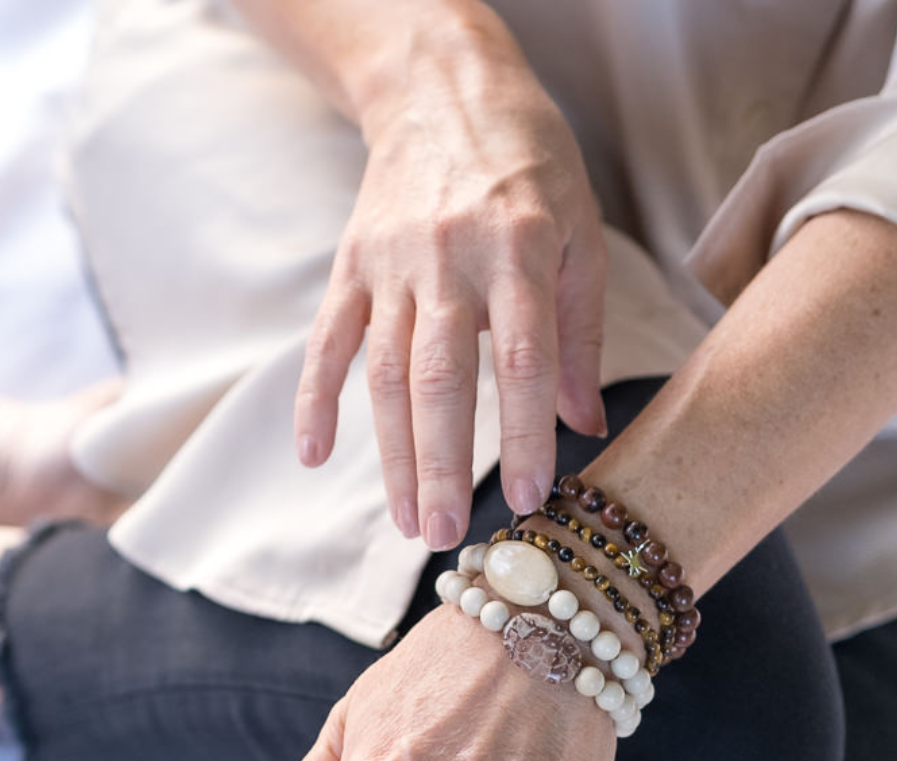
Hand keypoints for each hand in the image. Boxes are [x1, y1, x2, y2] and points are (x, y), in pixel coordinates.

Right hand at [294, 36, 607, 549]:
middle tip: (445, 536)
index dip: (523, 433)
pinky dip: (315, 397)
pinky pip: (327, 338)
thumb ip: (581, 331)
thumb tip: (585, 424)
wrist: (443, 88)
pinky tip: (311, 454)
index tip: (528, 498)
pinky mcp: (350, 266)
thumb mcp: (579, 232)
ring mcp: (390, 264)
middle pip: (440, 378)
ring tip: (405, 521)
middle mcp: (449, 259)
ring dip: (391, 455)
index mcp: (519, 249)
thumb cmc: (529, 164)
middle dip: (441, 465)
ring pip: (386, 373)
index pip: (524, 359)